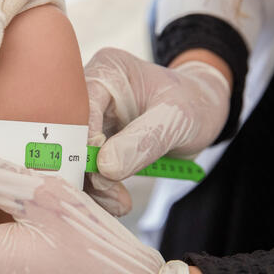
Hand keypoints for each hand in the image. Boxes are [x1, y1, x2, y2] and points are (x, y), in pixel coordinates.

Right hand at [84, 48, 230, 214]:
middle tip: (112, 196)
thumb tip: (105, 167)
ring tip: (120, 203)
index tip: (103, 171)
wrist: (202, 113)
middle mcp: (91, 92)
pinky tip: (117, 202)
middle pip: (70, 135)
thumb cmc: (193, 104)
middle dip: (87, 170)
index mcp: (107, 71)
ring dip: (94, 187)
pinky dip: (99, 191)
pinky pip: (87, 171)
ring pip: (75, 158)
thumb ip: (144, 140)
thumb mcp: (176, 118)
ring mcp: (90, 120)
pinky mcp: (94, 144)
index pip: (81, 108)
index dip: (85, 142)